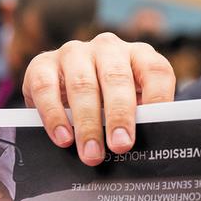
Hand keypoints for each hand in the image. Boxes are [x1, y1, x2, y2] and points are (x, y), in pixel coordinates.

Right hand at [22, 33, 175, 165]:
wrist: (64, 89)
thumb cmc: (108, 101)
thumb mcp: (130, 105)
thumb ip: (141, 119)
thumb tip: (148, 149)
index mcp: (139, 55)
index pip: (156, 71)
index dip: (158, 98)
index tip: (155, 127)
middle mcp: (108, 48)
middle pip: (116, 78)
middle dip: (119, 115)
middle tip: (120, 145)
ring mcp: (74, 52)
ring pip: (82, 85)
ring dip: (87, 124)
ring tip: (91, 153)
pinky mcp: (43, 63)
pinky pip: (46, 88)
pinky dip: (54, 116)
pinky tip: (63, 138)